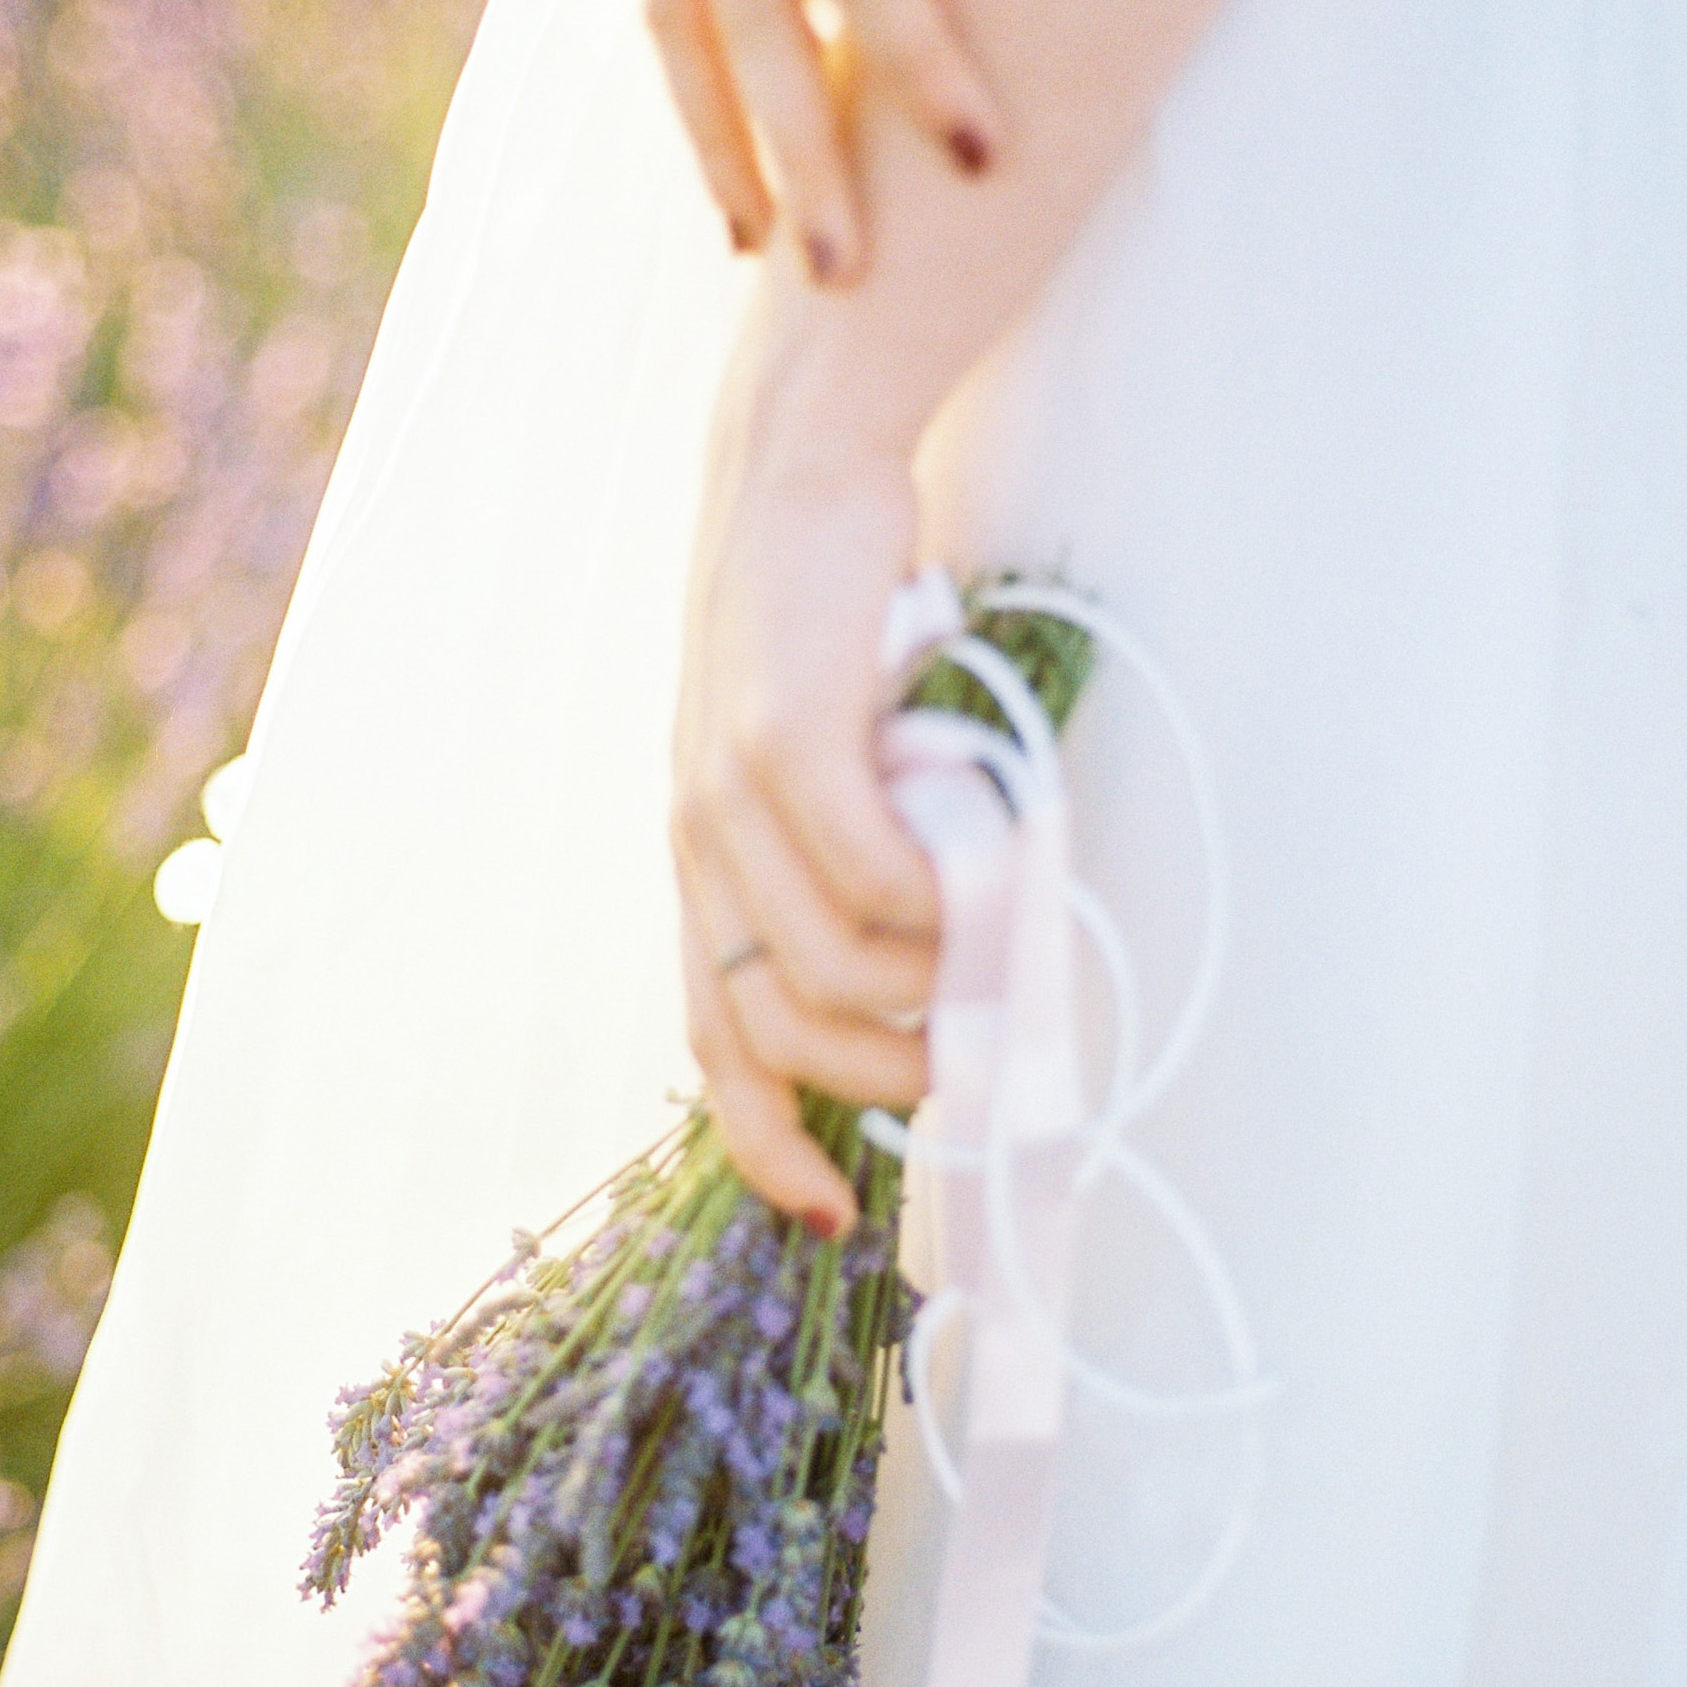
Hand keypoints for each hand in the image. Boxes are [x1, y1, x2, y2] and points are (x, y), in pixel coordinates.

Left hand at [672, 311, 940, 1228]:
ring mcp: (727, 791)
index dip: (769, 1144)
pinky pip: (872, 873)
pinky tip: (984, 867)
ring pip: (828, 965)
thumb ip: (847, 866)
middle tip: (962, 1071)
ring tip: (989, 958)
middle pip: (771, 1031)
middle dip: (877, 1082)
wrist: (801, 471)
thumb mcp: (821, 767)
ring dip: (925, 989)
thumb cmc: (836, 625)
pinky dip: (939, 899)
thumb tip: (943, 979)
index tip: (837, 1215)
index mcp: (702, 864)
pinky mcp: (785, 737)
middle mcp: (697, 842)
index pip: (714, 1044)